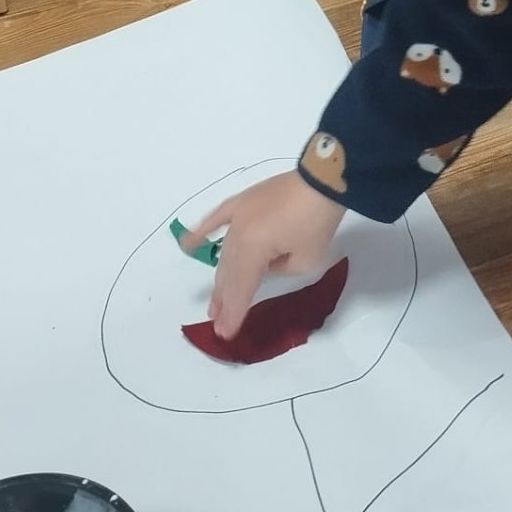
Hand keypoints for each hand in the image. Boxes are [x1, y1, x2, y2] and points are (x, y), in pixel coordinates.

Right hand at [188, 171, 344, 339]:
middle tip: (217, 321)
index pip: (242, 288)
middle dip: (224, 299)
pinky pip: (218, 216)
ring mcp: (239, 215)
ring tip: (212, 301)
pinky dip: (202, 230)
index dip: (235, 312)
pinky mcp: (244, 201)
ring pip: (225, 252)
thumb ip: (279, 270)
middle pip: (231, 272)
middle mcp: (239, 233)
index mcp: (254, 250)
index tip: (226, 332)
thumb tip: (267, 263)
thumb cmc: (318, 222)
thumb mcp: (305, 260)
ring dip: (219, 276)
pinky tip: (187, 243)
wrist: (324, 179)